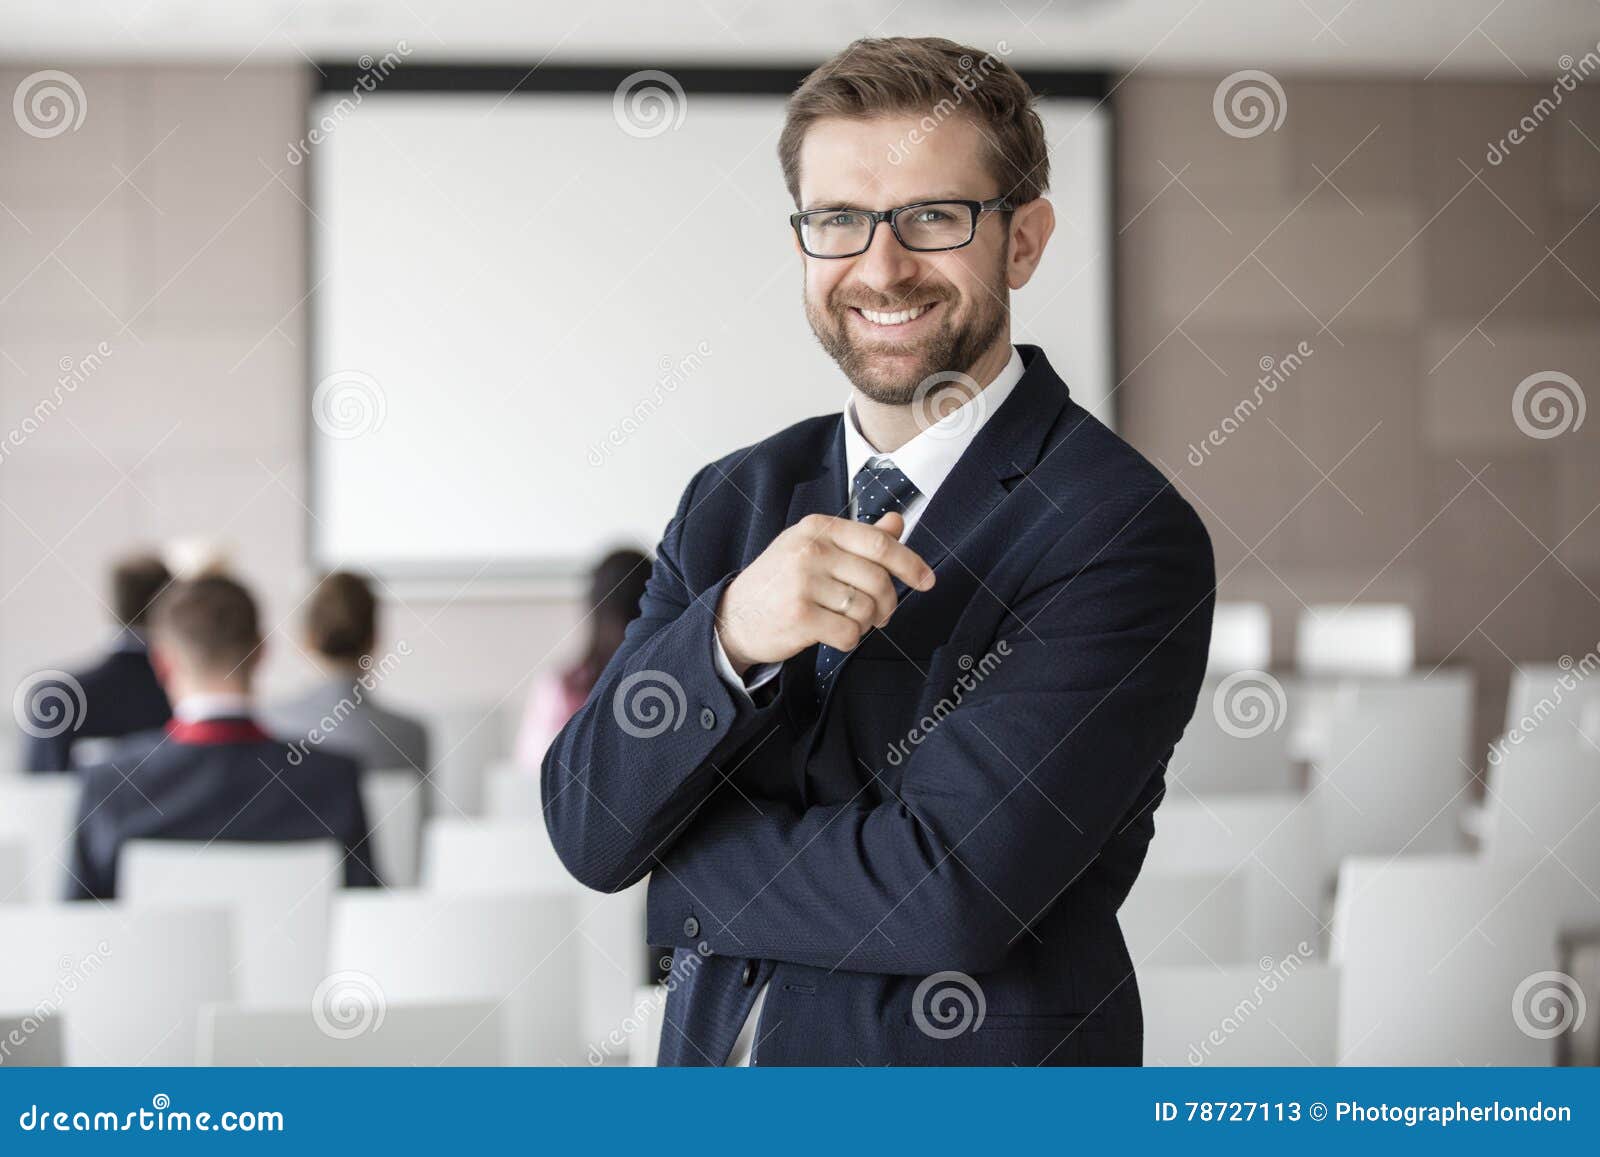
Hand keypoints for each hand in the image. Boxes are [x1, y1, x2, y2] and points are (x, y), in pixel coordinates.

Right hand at [716, 511, 934, 673]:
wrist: (734, 615)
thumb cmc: (781, 581)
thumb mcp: (815, 549)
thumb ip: (858, 538)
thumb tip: (897, 521)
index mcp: (818, 528)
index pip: (879, 543)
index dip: (910, 564)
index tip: (927, 581)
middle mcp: (810, 550)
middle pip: (878, 579)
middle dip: (889, 603)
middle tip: (882, 614)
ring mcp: (803, 583)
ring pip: (866, 609)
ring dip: (867, 623)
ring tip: (850, 622)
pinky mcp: (799, 617)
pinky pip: (850, 633)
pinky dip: (850, 639)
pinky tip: (835, 634)